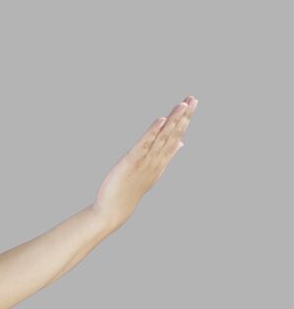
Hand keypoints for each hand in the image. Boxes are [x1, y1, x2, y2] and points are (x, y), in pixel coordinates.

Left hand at [93, 95, 196, 228]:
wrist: (114, 209)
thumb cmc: (131, 190)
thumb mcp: (152, 172)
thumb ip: (166, 156)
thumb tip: (182, 144)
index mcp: (161, 161)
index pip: (176, 137)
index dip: (185, 120)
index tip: (193, 103)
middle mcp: (157, 161)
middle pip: (173, 135)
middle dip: (184, 116)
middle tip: (193, 98)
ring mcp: (146, 162)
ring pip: (162, 138)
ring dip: (173, 120)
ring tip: (182, 104)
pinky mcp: (132, 162)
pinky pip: (144, 145)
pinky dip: (153, 132)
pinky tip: (160, 120)